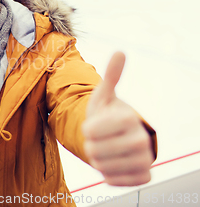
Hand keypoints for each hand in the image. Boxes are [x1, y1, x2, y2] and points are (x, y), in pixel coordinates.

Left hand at [83, 52, 153, 185]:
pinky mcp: (143, 177)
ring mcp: (144, 160)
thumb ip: (110, 76)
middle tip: (99, 139)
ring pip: (102, 167)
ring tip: (105, 150)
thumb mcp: (104, 95)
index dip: (87, 128)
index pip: (90, 130)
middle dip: (91, 144)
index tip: (96, 124)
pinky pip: (113, 180)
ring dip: (97, 160)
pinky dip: (107, 174)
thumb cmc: (107, 114)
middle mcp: (140, 140)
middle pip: (94, 150)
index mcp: (128, 118)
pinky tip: (113, 163)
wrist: (121, 138)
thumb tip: (120, 52)